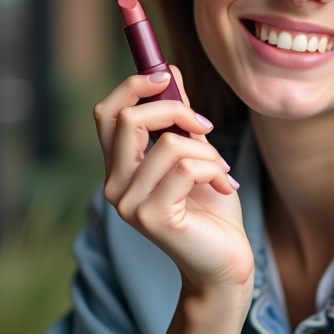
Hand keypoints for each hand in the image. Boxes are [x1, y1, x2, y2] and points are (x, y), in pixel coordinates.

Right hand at [93, 68, 253, 303]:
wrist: (227, 261)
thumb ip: (179, 119)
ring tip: (221, 171)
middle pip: (126, 119)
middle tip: (206, 125)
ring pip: (168, 144)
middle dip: (174, 109)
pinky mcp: (151, 218)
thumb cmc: (212, 209)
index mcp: (120, 168)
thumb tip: (168, 71)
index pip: (106, 114)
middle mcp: (115, 185)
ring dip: (208, 151)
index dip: (132, 86)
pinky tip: (223, 186)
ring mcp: (129, 204)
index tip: (165, 74)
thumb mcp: (197, 153)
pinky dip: (213, 169)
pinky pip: (185, 167)